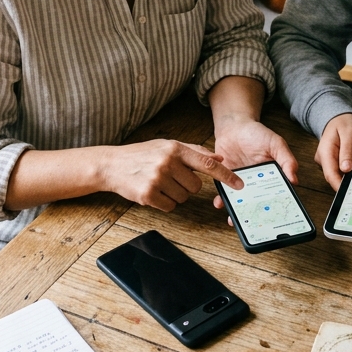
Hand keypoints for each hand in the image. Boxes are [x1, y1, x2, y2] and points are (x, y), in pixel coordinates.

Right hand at [101, 139, 241, 211]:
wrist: (112, 164)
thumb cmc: (142, 154)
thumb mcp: (167, 145)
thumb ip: (194, 151)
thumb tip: (220, 159)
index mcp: (175, 148)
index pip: (206, 163)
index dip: (225, 175)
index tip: (238, 184)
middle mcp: (167, 162)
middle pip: (195, 186)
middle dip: (186, 185)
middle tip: (171, 177)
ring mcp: (157, 179)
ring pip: (183, 197)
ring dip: (175, 194)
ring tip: (159, 182)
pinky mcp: (148, 194)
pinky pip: (170, 206)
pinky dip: (164, 202)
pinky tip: (153, 191)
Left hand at [211, 118, 297, 215]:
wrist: (234, 126)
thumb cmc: (257, 134)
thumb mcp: (276, 144)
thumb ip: (286, 160)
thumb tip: (294, 179)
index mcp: (271, 176)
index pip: (275, 195)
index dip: (276, 206)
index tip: (275, 218)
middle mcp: (255, 183)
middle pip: (256, 202)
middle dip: (253, 215)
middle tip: (251, 225)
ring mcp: (239, 182)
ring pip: (239, 201)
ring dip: (236, 211)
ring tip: (233, 219)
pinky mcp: (224, 179)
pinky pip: (223, 192)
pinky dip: (221, 199)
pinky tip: (220, 203)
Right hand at [316, 113, 351, 189]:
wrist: (340, 117)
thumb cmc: (345, 123)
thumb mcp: (350, 134)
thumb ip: (347, 151)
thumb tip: (345, 169)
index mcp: (325, 151)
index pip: (330, 174)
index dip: (339, 186)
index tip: (351, 192)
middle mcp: (323, 158)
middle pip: (333, 177)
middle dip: (346, 184)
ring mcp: (326, 161)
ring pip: (336, 175)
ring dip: (347, 179)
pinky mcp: (331, 162)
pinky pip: (339, 171)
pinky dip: (348, 174)